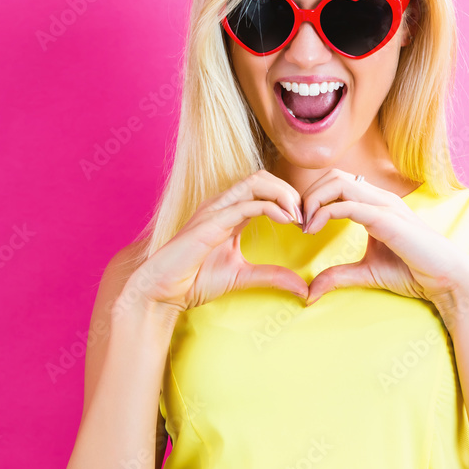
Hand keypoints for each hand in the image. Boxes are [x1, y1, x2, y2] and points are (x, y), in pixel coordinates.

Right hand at [122, 170, 308, 315]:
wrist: (162, 291)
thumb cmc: (194, 280)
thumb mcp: (243, 277)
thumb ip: (272, 276)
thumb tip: (303, 288)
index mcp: (230, 212)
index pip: (264, 187)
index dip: (288, 198)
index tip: (305, 221)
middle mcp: (222, 204)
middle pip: (263, 176)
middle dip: (290, 190)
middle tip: (306, 216)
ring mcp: (215, 209)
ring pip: (256, 181)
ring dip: (284, 194)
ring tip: (299, 216)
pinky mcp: (211, 222)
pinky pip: (246, 204)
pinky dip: (272, 207)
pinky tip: (287, 220)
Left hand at [300, 169, 468, 309]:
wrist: (446, 279)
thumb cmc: (413, 272)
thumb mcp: (366, 273)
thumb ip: (338, 276)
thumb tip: (310, 291)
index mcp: (377, 204)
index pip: (337, 183)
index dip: (313, 198)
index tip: (301, 224)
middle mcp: (380, 198)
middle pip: (333, 175)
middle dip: (308, 194)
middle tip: (297, 221)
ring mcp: (385, 205)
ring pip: (339, 183)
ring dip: (313, 200)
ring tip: (304, 224)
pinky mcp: (387, 219)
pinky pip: (349, 205)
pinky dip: (325, 213)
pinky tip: (314, 229)